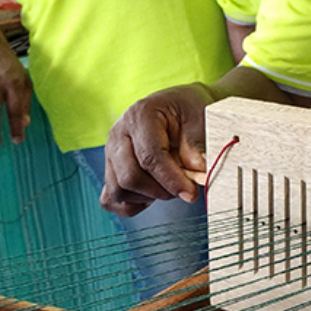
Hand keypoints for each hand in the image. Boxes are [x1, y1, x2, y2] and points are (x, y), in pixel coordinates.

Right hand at [102, 83, 214, 216]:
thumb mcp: (200, 118)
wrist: (178, 106)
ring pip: (117, 191)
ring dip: (148, 197)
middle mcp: (119, 134)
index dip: (171, 180)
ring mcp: (110, 153)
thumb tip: (197, 173)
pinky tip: (153, 195)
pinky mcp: (110, 169)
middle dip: (160, 191)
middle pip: (129, 177)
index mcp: (140, 115)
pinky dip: (132, 204)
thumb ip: (196, 145)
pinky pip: (110, 199)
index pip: (149, 157)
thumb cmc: (188, 110)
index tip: (191, 193)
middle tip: (184, 188)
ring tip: (170, 185)